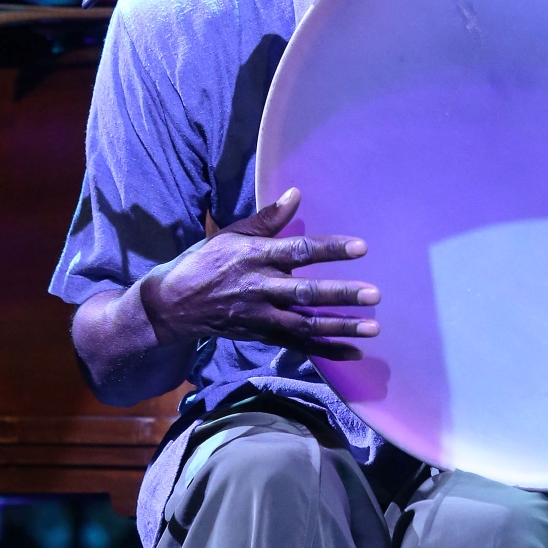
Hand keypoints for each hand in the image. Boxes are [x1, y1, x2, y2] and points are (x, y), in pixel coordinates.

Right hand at [141, 187, 379, 361]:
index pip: (299, 251)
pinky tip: (353, 353)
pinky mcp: (262, 336)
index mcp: (255, 256)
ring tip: (373, 328)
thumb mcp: (231, 234)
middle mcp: (261, 287)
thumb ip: (267, 219)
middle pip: (306, 292)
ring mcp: (262, 315)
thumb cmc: (204, 262)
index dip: (330, 249)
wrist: (174, 305)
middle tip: (374, 295)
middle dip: (341, 294)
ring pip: (306, 323)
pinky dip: (326, 350)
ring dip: (341, 327)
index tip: (361, 248)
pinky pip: (299, 345)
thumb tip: (296, 194)